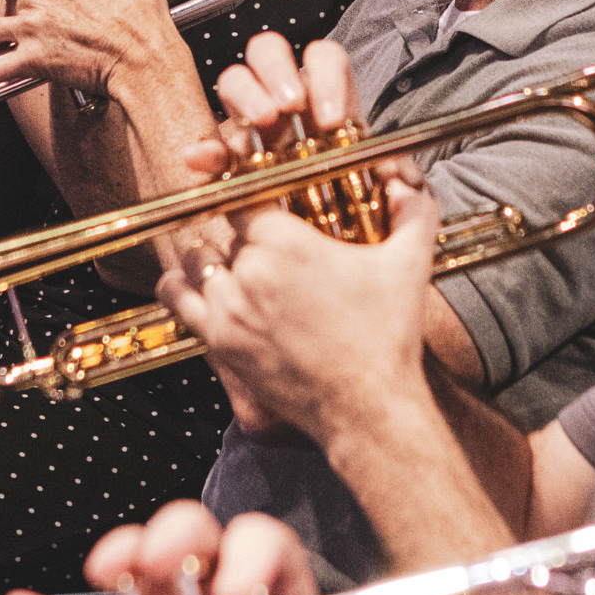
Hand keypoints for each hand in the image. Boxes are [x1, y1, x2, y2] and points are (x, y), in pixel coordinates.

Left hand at [166, 158, 439, 445]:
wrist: (367, 409)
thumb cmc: (389, 337)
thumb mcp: (411, 263)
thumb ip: (415, 211)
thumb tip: (408, 185)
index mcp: (287, 241)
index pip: (245, 194)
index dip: (258, 198)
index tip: (269, 204)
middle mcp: (249, 270)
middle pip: (226, 231)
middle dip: (246, 235)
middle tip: (270, 247)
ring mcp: (228, 309)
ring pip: (198, 261)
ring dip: (213, 259)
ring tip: (236, 266)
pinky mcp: (218, 343)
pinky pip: (179, 299)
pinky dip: (183, 287)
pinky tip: (199, 287)